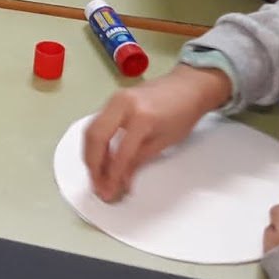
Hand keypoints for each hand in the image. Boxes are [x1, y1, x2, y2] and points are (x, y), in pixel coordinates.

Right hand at [83, 65, 231, 202]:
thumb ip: (138, 161)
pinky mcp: (112, 99)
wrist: (188, 86)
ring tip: (96, 175)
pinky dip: (95, 142)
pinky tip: (100, 157)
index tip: (109, 192)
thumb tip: (121, 181)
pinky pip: (96, 123)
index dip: (113, 175)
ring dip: (90, 155)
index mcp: (142, 118)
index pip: (120, 153)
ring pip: (91, 130)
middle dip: (93, 165)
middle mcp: (123, 105)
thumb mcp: (164, 142)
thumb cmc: (183, 115)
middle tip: (97, 185)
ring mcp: (114, 99)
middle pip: (96, 138)